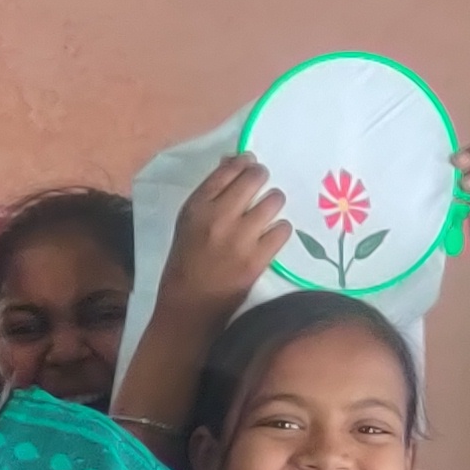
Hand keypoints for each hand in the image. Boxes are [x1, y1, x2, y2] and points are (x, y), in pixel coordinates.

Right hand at [159, 153, 288, 315]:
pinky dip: (280, 231)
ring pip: (274, 201)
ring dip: (273, 203)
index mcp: (196, 208)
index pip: (227, 170)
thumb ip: (210, 196)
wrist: (189, 308)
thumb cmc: (186, 264)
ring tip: (267, 214)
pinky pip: (283, 230)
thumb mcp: (188, 225)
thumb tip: (234, 162)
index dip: (244, 162)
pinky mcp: (257, 258)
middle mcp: (218, 218)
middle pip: (254, 178)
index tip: (250, 163)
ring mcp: (240, 238)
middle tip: (262, 186)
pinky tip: (270, 237)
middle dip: (262, 177)